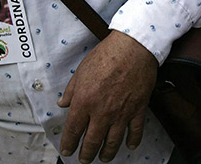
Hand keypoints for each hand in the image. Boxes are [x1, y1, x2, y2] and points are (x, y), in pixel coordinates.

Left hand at [57, 30, 157, 162]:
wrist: (133, 48)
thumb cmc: (107, 55)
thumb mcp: (81, 71)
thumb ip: (71, 90)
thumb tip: (63, 103)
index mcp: (84, 101)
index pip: (73, 130)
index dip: (69, 144)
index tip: (67, 150)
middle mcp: (102, 112)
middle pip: (92, 141)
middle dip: (86, 154)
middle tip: (84, 160)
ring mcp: (121, 113)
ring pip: (113, 141)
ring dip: (107, 153)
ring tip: (104, 158)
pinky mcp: (138, 109)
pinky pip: (135, 131)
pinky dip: (132, 141)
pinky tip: (129, 146)